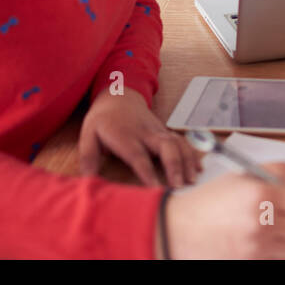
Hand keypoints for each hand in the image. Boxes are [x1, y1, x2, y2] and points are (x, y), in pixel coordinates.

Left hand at [78, 89, 200, 187]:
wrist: (119, 96)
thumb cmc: (103, 119)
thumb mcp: (87, 134)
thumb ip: (88, 157)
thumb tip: (87, 181)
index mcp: (125, 136)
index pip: (138, 156)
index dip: (147, 172)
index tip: (155, 188)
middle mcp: (146, 133)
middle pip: (165, 147)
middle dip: (175, 165)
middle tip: (179, 186)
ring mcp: (158, 131)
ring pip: (178, 144)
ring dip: (186, 161)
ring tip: (191, 181)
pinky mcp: (165, 132)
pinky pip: (182, 142)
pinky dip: (191, 154)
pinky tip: (197, 168)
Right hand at [162, 161, 284, 258]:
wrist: (179, 230)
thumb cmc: (209, 202)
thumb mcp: (242, 176)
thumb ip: (276, 175)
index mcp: (262, 195)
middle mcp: (263, 222)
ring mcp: (258, 247)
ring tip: (280, 228)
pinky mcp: (254, 263)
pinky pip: (283, 258)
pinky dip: (281, 251)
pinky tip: (268, 241)